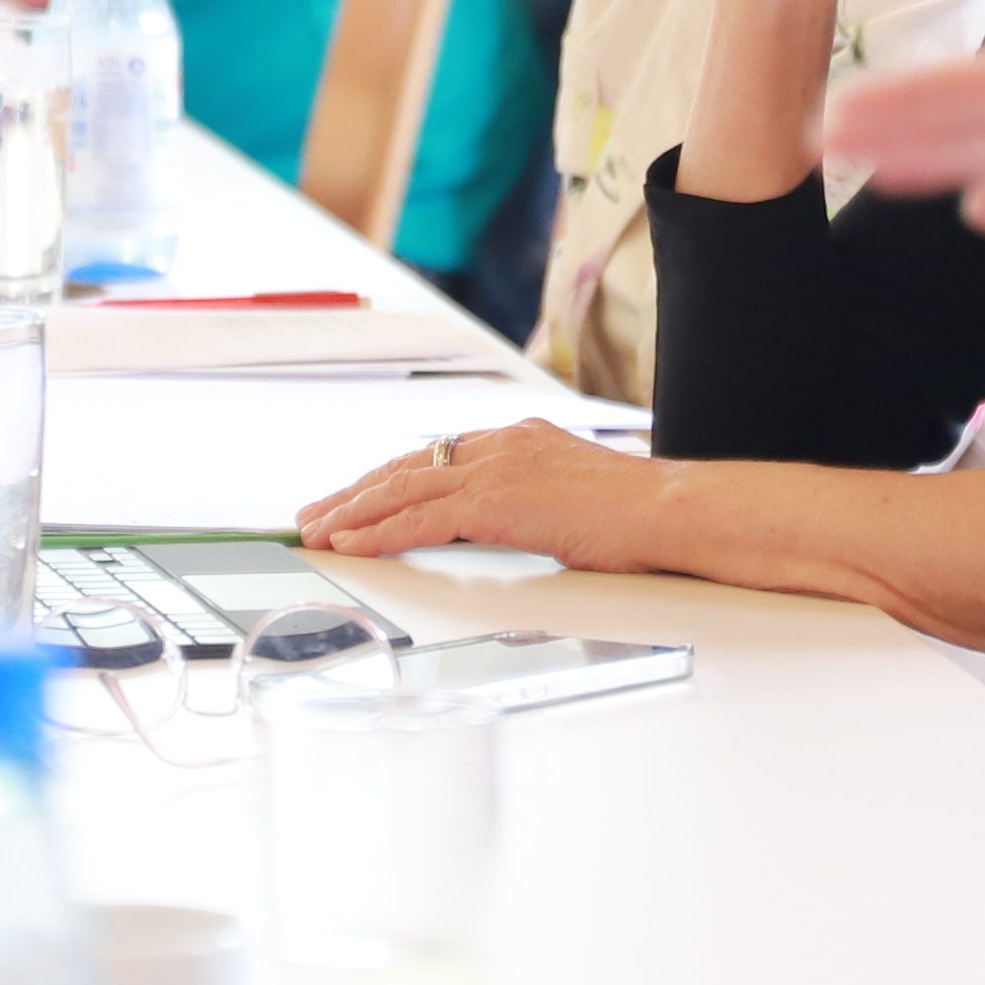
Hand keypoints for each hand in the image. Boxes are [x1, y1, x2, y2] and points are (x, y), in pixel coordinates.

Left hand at [293, 419, 679, 571]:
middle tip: (315, 514)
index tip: (359, 498)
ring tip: (316, 530)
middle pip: (408, 465)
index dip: (390, 479)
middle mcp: (500, 445)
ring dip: (352, 512)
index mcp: (518, 441)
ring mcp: (495, 469)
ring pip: (402, 487)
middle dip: (356, 493)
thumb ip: (534, 503)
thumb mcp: (572, 501)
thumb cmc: (637, 517)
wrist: (669, 511)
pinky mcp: (494, 502)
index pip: (436, 457)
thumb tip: (515, 525)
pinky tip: (350, 544)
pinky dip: (377, 532)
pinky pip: (419, 518)